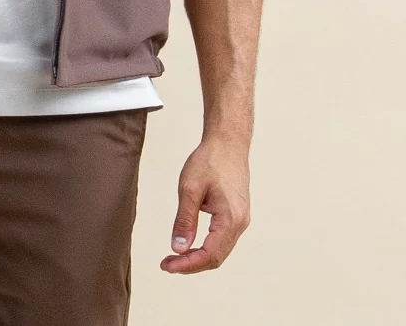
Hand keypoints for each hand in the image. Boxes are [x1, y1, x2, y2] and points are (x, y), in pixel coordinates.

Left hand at [161, 134, 250, 272]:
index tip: (167, 266)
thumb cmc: (210, 160)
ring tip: (175, 257)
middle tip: (167, 264)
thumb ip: (185, 220)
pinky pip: (223, 239)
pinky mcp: (237, 214)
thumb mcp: (190, 188)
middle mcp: (240, 223)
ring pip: (220, 250)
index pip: (210, 255)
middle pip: (216, 257)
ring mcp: (241, 220)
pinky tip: (191, 244)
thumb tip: (178, 249)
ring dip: (198, 257)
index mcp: (230, 219)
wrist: (228, 142)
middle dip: (191, 264)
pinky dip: (206, 247)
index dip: (187, 265)